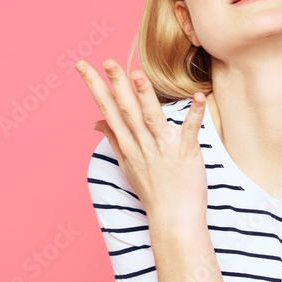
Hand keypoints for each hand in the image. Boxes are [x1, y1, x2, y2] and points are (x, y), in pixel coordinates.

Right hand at [76, 58, 208, 222]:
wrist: (174, 220)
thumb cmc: (154, 191)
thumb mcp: (127, 164)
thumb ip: (113, 139)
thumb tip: (96, 122)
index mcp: (128, 145)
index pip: (108, 110)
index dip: (95, 86)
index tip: (83, 66)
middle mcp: (142, 145)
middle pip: (126, 110)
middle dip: (115, 85)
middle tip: (107, 61)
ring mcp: (163, 149)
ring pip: (151, 118)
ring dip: (144, 96)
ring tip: (136, 74)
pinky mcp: (185, 154)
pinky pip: (190, 131)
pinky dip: (195, 115)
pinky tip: (198, 97)